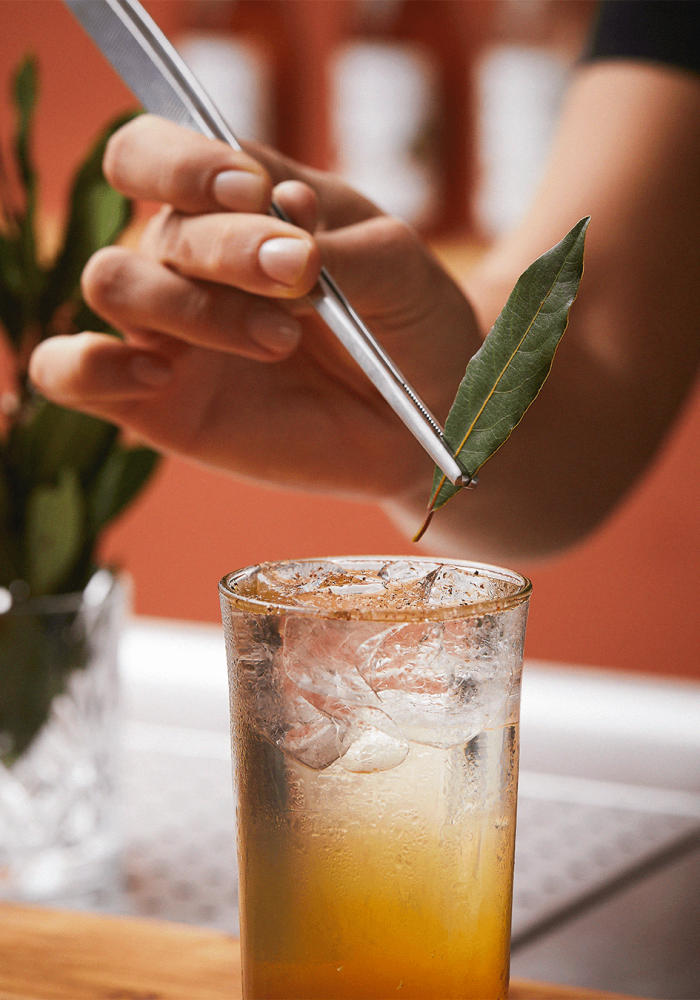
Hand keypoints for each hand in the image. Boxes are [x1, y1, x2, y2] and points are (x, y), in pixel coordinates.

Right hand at [29, 115, 480, 501]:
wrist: (425, 414)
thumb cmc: (409, 324)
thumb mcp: (394, 266)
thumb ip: (333, 241)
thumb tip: (277, 215)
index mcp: (233, 207)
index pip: (156, 154)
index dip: (188, 164)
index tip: (256, 194)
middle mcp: (189, 262)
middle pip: (155, 226)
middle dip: (227, 247)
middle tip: (300, 276)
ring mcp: (169, 333)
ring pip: (112, 283)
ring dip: (192, 305)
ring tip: (281, 339)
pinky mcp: (157, 404)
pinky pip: (70, 373)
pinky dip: (88, 364)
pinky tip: (158, 375)